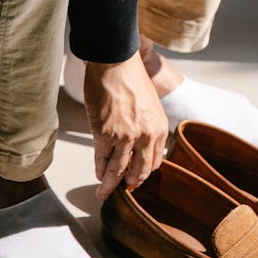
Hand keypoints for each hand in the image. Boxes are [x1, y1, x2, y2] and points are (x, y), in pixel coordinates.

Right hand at [84, 51, 168, 200]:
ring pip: (117, 170)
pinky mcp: (105, 135)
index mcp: (159, 128)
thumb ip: (148, 125)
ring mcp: (125, 137)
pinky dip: (98, 169)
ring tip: (103, 193)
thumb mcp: (151, 104)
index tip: (136, 179)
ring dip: (109, 184)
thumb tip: (140, 144)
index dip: (144, 173)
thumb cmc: (131, 79)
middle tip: (122, 191)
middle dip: (129, 184)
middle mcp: (146, 136)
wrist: (115, 64)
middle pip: (138, 171)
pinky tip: (97, 174)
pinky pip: (101, 159)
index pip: (155, 161)